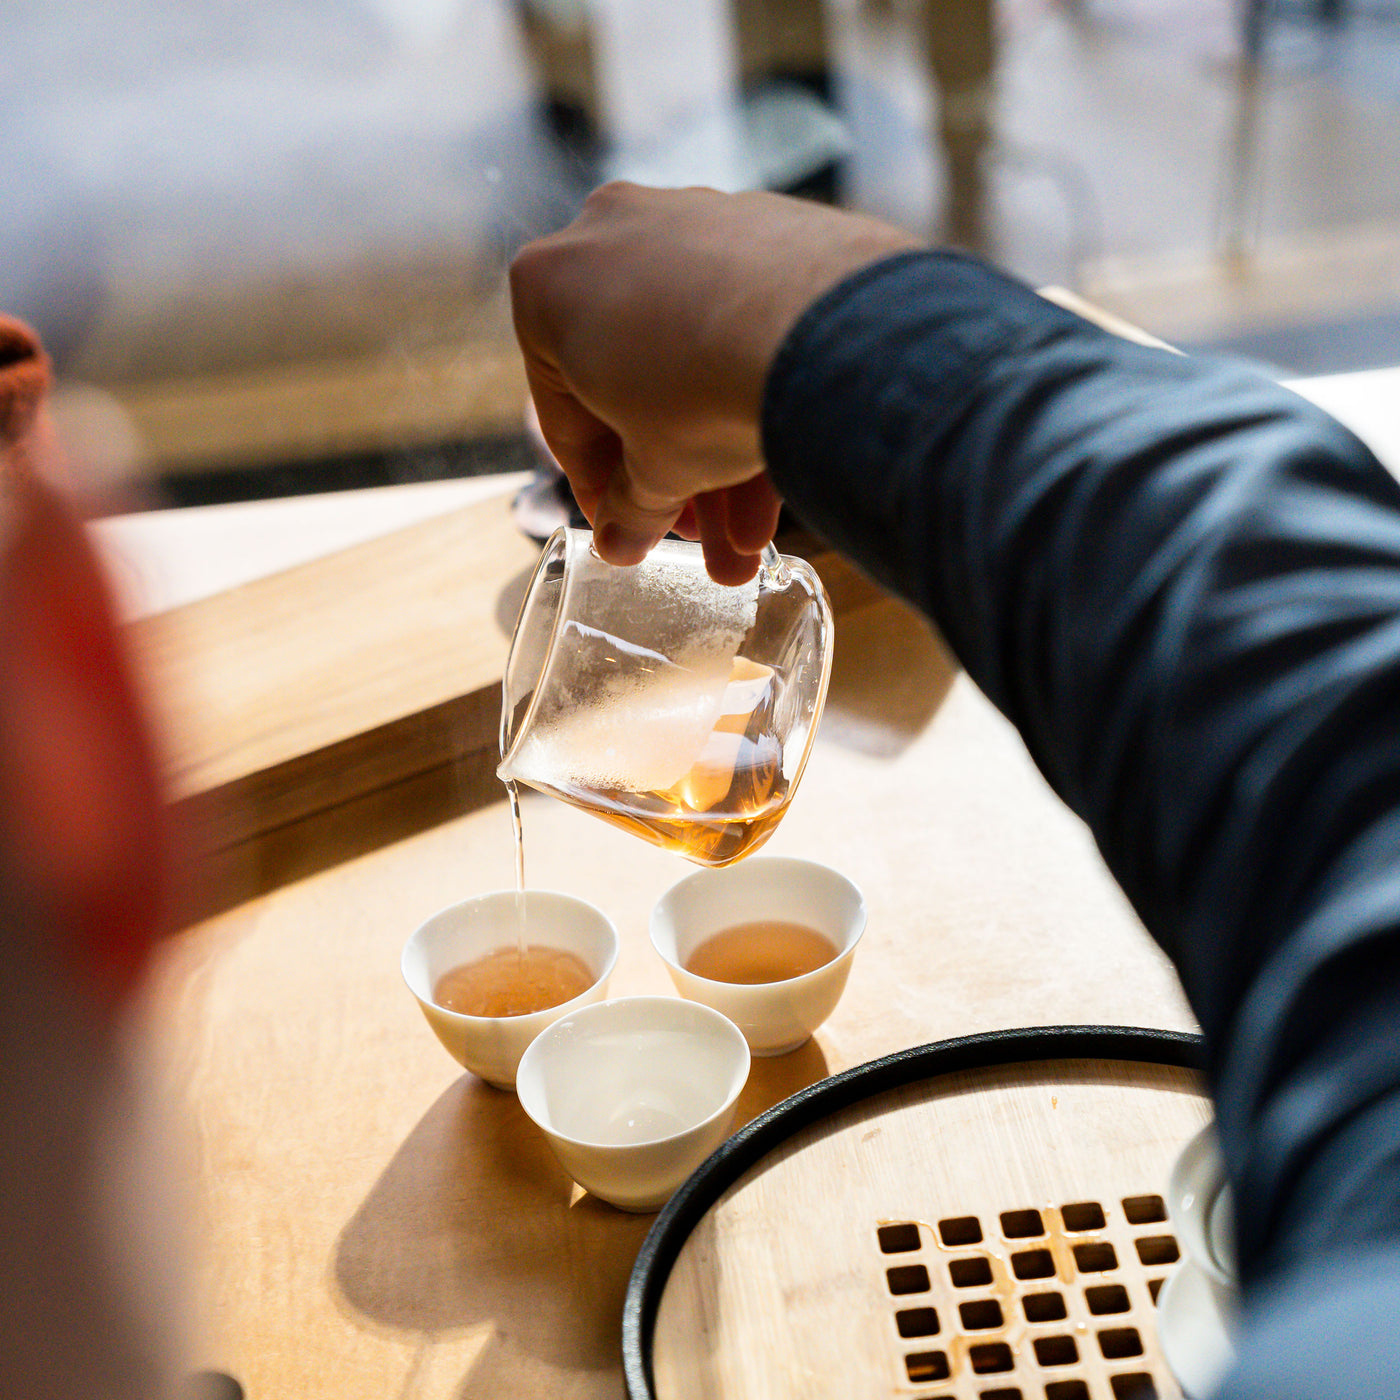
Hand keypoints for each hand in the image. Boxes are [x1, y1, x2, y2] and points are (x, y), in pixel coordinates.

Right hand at [510, 182, 919, 581]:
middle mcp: (610, 232)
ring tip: (752, 537)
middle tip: (699, 537)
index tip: (623, 525)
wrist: (817, 328)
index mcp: (547, 284)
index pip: (562, 409)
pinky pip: (745, 323)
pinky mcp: (764, 224)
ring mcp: (691, 220)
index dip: (597, 486)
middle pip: (635, 384)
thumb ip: (630, 508)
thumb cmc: (704, 388)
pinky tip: (785, 464)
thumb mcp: (654, 470)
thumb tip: (620, 541)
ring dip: (722, 456)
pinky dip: (757, 392)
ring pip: (694, 358)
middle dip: (672, 477)